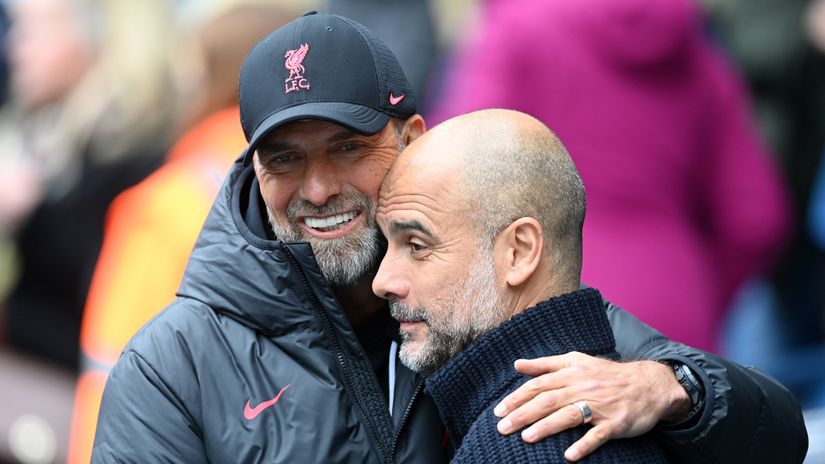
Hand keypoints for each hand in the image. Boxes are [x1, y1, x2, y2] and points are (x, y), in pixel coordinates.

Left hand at [493, 352, 690, 461]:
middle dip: (523, 414)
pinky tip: (569, 455)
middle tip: (503, 428)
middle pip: (548, 400)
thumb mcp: (577, 361)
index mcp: (571, 372)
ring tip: (526, 438)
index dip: (517, 398)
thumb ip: (546, 364)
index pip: (538, 385)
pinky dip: (584, 445)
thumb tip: (517, 364)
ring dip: (546, 427)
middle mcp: (583, 387)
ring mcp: (600, 406)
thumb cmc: (607, 375)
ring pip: (569, 415)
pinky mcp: (616, 423)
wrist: (649, 384)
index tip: (499, 411)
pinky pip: (598, 435)